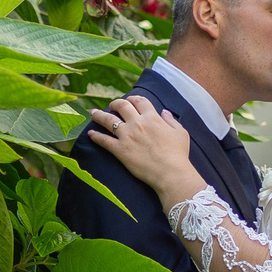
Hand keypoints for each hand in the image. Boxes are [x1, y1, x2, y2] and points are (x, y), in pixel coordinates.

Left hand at [87, 95, 201, 202]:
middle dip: (115, 103)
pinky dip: (95, 136)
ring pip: (108, 120)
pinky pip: (104, 140)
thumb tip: (164, 112)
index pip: (139, 101)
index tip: (129, 100)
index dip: (133, 98)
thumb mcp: (181, 133)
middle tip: (111, 105)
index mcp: (152, 118)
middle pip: (121, 106)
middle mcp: (138, 123)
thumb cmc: (178, 154)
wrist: (170, 173)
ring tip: (93, 113)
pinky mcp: (120, 149)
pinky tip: (90, 134)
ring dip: (99, 115)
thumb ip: (171, 121)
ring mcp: (127, 136)